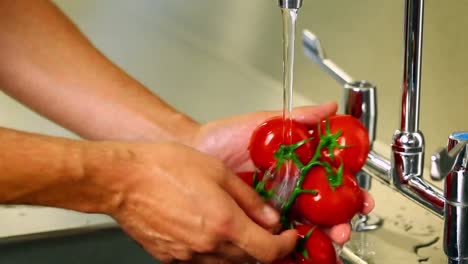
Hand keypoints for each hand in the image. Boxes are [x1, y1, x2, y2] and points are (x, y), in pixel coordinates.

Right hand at [92, 142, 296, 262]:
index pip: (268, 251)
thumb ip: (249, 198)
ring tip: (232, 224)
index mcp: (224, 223)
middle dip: (262, 244)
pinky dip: (213, 249)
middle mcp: (208, 245)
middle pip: (249, 258)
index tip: (289, 236)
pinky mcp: (170, 257)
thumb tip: (270, 216)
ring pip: (226, 261)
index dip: (285, 246)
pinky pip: (201, 260)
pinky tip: (205, 227)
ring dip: (238, 248)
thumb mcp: (217, 171)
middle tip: (263, 226)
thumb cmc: (165, 168)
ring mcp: (187, 255)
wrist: (122, 180)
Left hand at [192, 102, 374, 244]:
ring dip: (321, 236)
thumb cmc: (224, 137)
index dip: (349, 190)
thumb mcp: (263, 122)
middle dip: (340, 220)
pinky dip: (290, 246)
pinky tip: (299, 249)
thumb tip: (329, 109)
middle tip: (344, 227)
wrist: (192, 154)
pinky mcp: (256, 220)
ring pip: (305, 225)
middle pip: (324, 208)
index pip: (331, 180)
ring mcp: (274, 206)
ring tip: (327, 240)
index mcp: (296, 164)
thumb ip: (297, 118)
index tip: (361, 197)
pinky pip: (276, 236)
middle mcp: (289, 187)